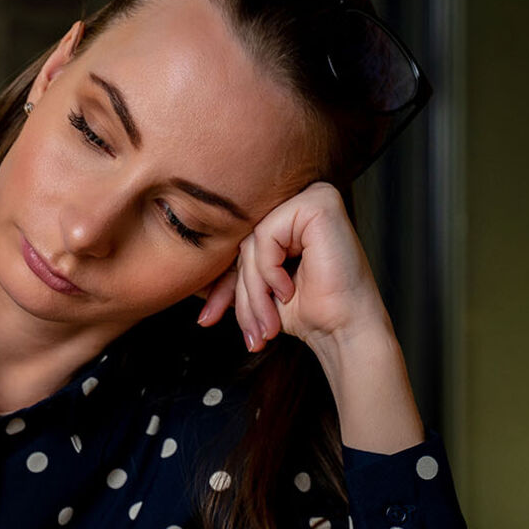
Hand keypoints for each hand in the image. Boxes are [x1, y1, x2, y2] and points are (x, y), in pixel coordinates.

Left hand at [197, 181, 424, 453]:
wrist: (345, 331)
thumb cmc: (309, 311)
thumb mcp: (257, 288)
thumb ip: (231, 272)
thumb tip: (184, 275)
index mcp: (286, 215)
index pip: (237, 244)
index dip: (220, 285)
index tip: (206, 320)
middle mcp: (299, 199)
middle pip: (242, 242)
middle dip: (238, 293)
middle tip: (250, 332)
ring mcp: (311, 196)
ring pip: (250, 242)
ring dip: (253, 291)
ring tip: (267, 324)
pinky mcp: (318, 202)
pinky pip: (265, 236)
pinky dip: (270, 271)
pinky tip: (289, 291)